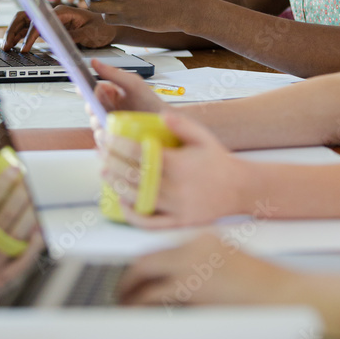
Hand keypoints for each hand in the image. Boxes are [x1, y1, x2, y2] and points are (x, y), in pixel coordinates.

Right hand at [3, 6, 116, 52]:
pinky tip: (16, 43)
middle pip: (28, 17)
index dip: (31, 34)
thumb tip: (57, 41)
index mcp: (63, 11)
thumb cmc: (102, 28)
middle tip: (7, 46)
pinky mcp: (52, 25)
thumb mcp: (90, 34)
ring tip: (7, 46)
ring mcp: (52, 18)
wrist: (110, 28)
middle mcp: (55, 12)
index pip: (41, 21)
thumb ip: (73, 36)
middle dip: (14, 30)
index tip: (25, 46)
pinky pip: (32, 27)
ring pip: (27, 22)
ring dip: (15, 32)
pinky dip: (21, 34)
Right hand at [85, 59, 163, 145]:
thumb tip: (94, 62)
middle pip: (90, 107)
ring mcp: (110, 123)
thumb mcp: (132, 84)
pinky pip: (101, 138)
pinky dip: (103, 137)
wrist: (164, 122)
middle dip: (92, 107)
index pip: (90, 89)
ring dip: (97, 123)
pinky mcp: (113, 137)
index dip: (84, 89)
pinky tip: (110, 134)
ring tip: (106, 122)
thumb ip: (113, 73)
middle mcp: (108, 107)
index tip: (82, 89)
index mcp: (110, 92)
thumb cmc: (149, 101)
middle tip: (97, 107)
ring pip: (94, 123)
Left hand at [102, 112, 245, 227]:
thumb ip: (182, 125)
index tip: (106, 137)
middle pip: (133, 175)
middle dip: (112, 161)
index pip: (139, 153)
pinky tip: (122, 202)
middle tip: (99, 151)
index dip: (118, 145)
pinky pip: (150, 222)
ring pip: (137, 197)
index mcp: (178, 164)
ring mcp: (175, 207)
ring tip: (105, 172)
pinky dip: (133, 214)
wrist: (240, 188)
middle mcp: (175, 187)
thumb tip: (160, 116)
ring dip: (117, 184)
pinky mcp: (177, 222)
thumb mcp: (204, 137)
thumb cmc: (218, 160)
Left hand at [119, 232, 291, 306]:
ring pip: (146, 279)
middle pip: (146, 260)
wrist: (280, 295)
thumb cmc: (259, 283)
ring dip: (131, 294)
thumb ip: (200, 262)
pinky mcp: (191, 290)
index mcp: (203, 237)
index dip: (143, 264)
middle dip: (128, 278)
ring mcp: (191, 268)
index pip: (161, 247)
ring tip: (125, 306)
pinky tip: (139, 315)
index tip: (134, 275)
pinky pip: (155, 297)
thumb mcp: (226, 259)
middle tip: (120, 291)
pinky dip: (142, 306)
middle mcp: (193, 247)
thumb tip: (173, 278)